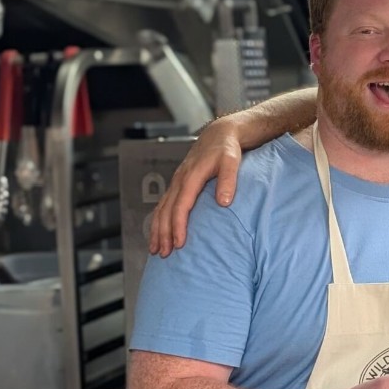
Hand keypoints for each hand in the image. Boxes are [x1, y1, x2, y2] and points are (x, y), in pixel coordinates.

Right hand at [149, 117, 243, 256]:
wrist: (219, 135)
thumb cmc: (227, 149)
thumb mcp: (232, 161)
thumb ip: (228, 181)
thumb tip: (223, 202)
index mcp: (191, 176)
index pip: (181, 206)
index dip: (178, 226)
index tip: (179, 243)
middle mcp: (180, 180)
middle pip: (166, 211)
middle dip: (163, 233)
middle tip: (164, 254)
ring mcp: (177, 182)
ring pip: (161, 209)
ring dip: (157, 230)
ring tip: (156, 249)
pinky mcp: (178, 184)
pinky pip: (163, 205)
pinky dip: (158, 220)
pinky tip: (158, 233)